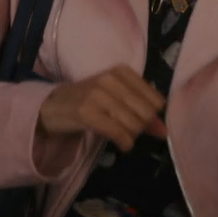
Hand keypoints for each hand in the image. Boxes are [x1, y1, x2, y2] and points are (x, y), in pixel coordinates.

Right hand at [36, 65, 167, 151]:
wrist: (53, 106)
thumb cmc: (89, 100)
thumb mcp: (116, 98)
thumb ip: (141, 110)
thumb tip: (164, 130)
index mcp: (120, 71)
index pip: (155, 99)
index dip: (152, 115)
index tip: (142, 121)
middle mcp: (110, 79)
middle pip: (145, 113)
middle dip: (142, 127)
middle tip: (131, 130)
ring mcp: (97, 95)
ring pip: (133, 124)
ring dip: (132, 136)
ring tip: (123, 135)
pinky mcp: (87, 113)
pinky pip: (118, 133)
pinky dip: (125, 143)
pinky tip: (122, 145)